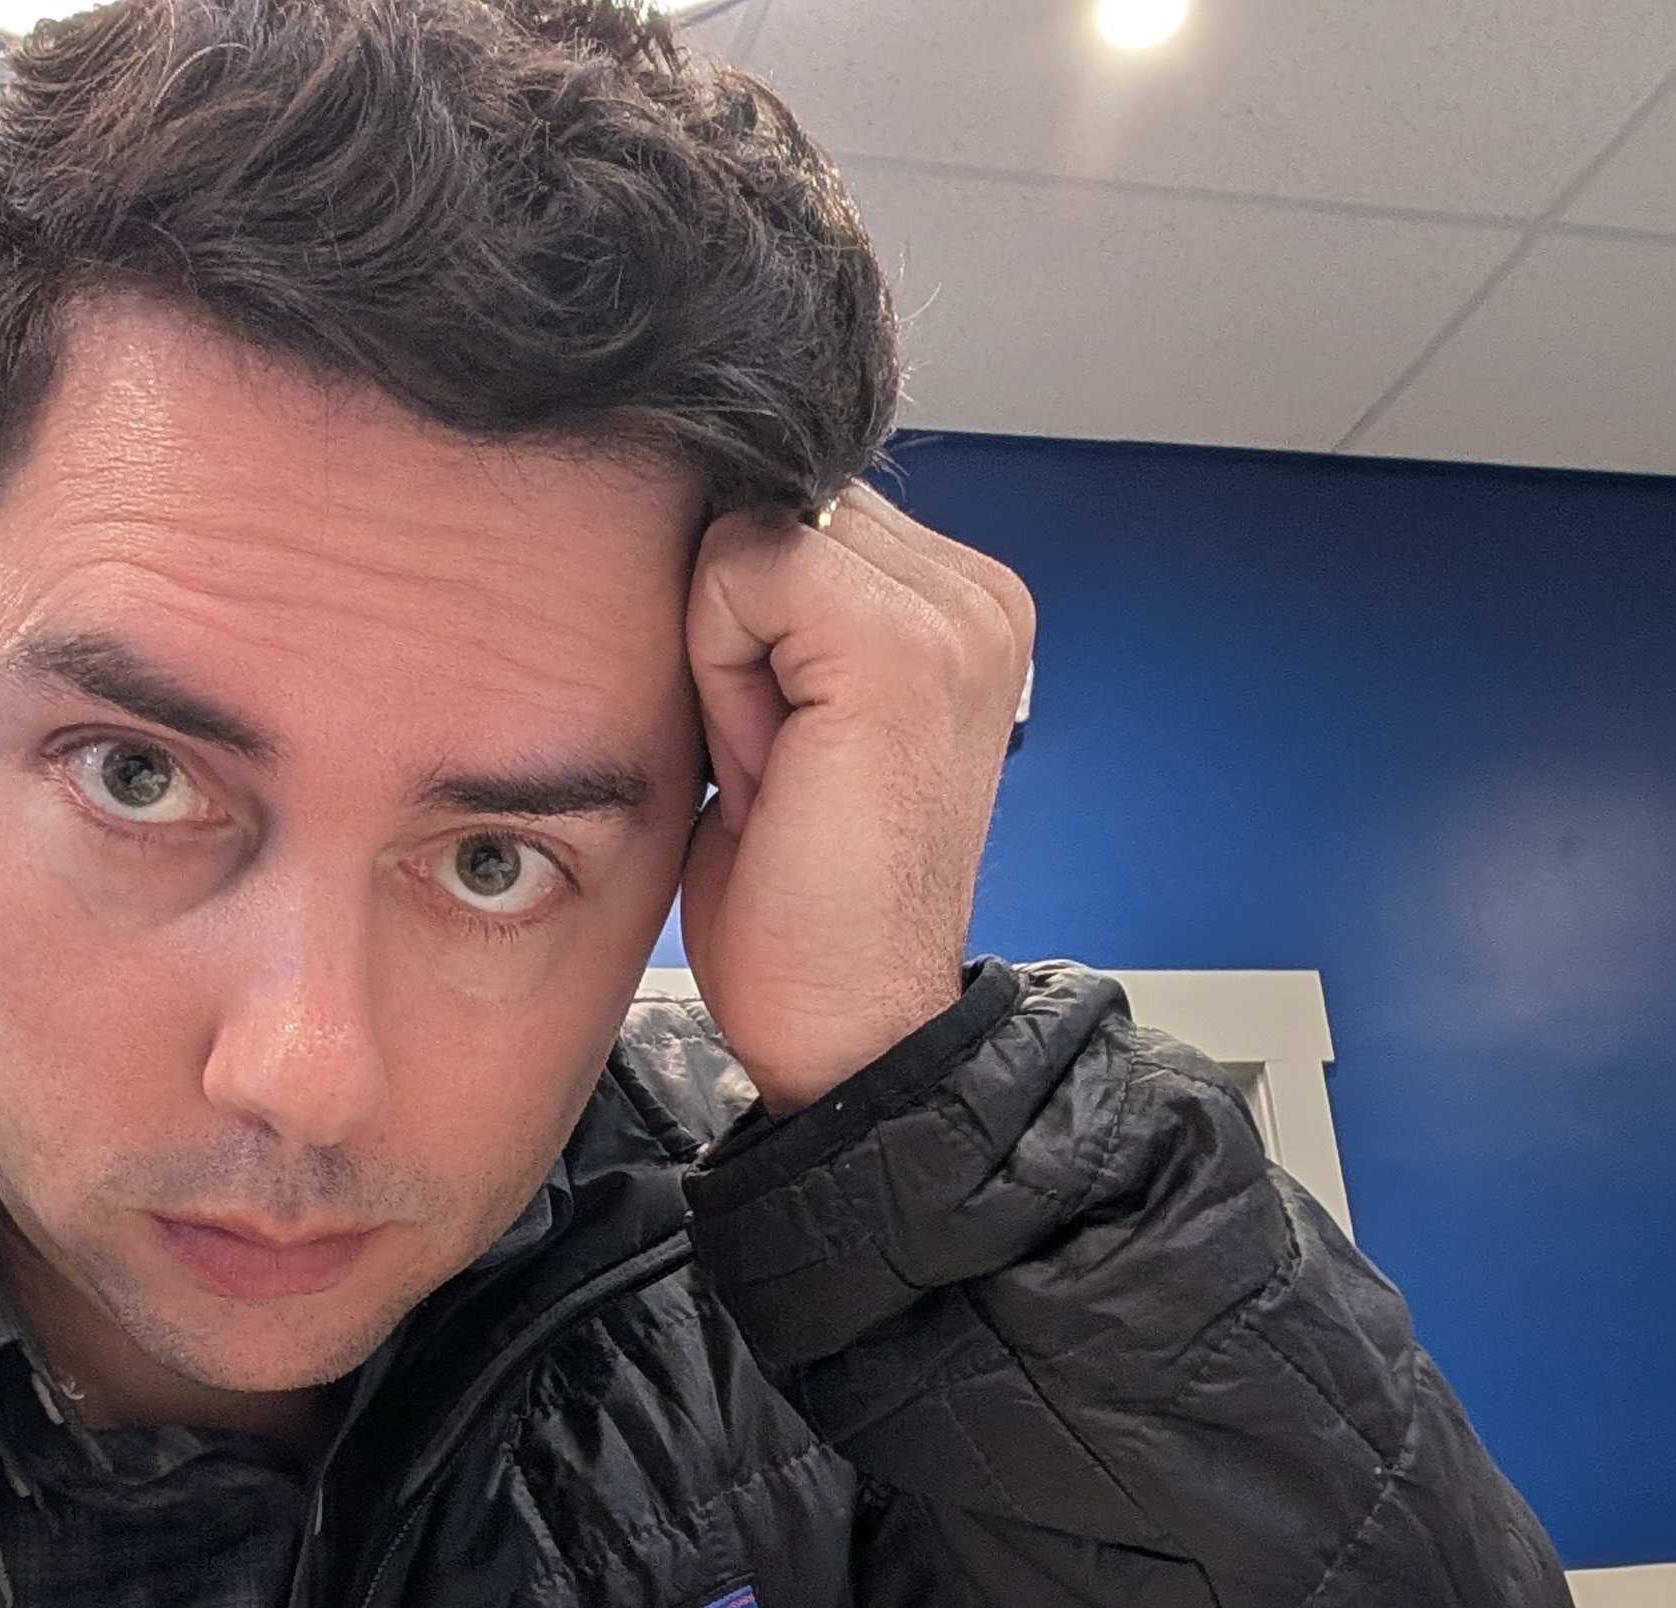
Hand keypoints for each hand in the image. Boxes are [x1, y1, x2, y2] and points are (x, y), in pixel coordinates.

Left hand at [678, 484, 1035, 1112]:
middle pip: (767, 510)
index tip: (786, 751)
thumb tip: (697, 515)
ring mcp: (955, 616)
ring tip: (778, 774)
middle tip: (781, 769)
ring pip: (748, 534)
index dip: (746, 629)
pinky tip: (768, 770)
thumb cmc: (804, 905)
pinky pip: (741, 570)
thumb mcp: (790, 722)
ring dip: (727, 659)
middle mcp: (978, 597)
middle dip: (736, 637)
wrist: (849, 1030)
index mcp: (962, 608)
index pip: (791, 512)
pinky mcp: (903, 646)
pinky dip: (720, 675)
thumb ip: (783, 614)